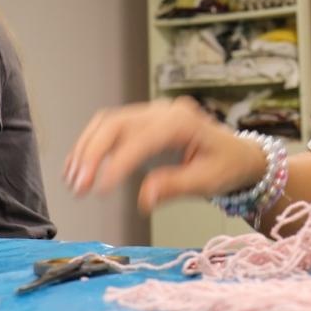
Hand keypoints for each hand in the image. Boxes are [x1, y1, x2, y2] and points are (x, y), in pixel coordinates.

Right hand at [65, 97, 267, 212]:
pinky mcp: (143, 122)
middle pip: (116, 123)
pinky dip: (92, 146)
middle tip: (77, 186)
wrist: (239, 154)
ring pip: (108, 122)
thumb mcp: (207, 181)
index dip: (117, 162)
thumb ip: (174, 187)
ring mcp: (152, 113)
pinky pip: (111, 127)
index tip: (98, 189)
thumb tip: (142, 199)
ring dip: (86, 149)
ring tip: (71, 179)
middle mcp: (163, 111)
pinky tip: (79, 168)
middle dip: (92, 153)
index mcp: (182, 122)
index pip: (141, 138)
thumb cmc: (227, 167)